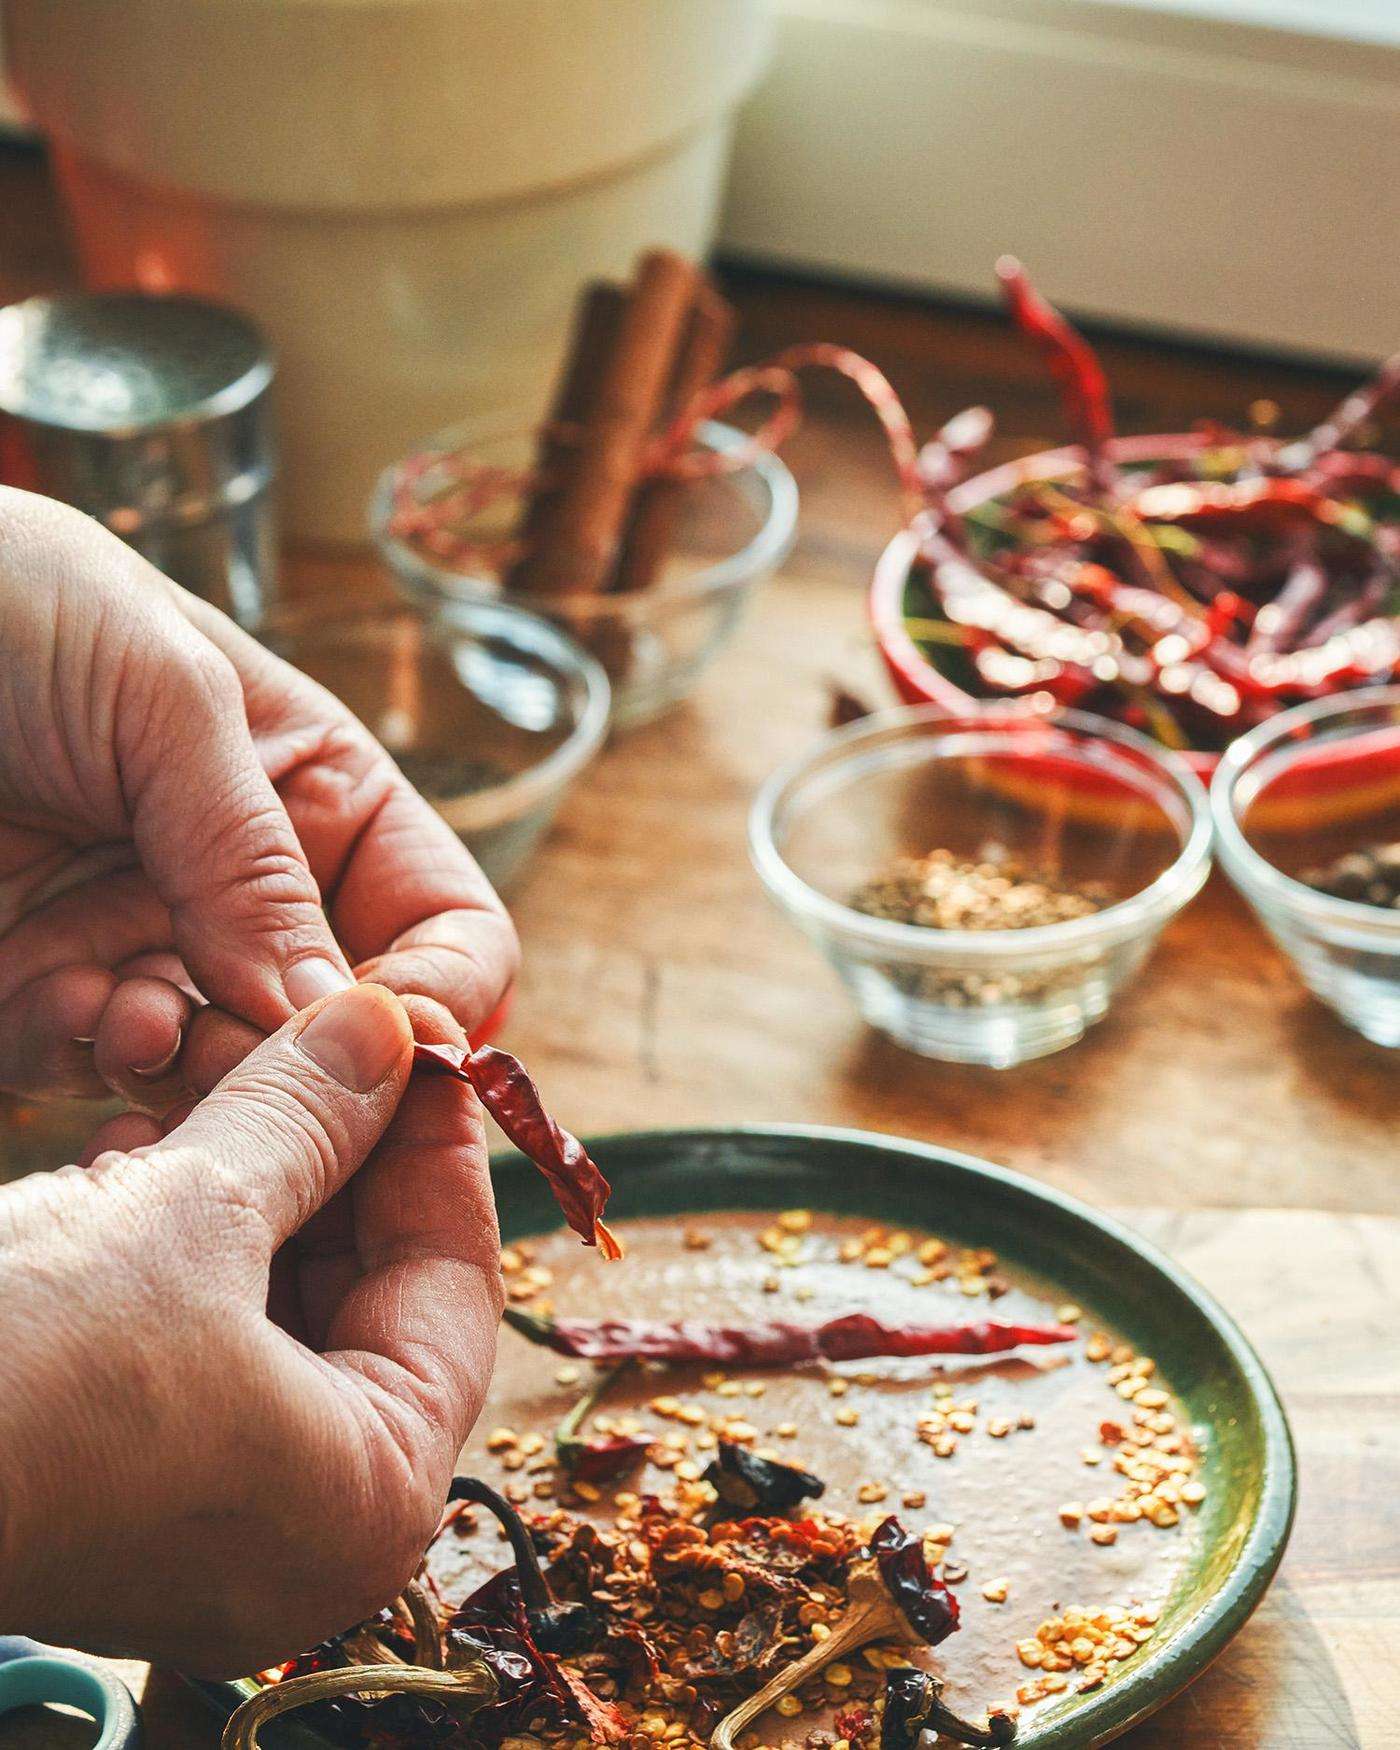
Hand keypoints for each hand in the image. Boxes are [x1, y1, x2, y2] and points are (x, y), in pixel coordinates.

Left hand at [0, 487, 518, 1109]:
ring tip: (127, 1016)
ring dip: (192, 1069)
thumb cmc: (6, 604)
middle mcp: (246, 888)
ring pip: (231, 1076)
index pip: (442, 926)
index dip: (441, 994)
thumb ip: (256, 860)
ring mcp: (146, 948)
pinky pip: (105, 1076)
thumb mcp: (164, 692)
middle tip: (243, 1057)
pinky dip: (93, 1063)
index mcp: (315, 796)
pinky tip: (61, 1003)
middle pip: (340, 1031)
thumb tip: (341, 1020)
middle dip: (305, 1061)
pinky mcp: (46, 995)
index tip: (403, 1049)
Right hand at [0, 983, 501, 1674]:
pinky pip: (199, 1337)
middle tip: (315, 1038)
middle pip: (369, 1287)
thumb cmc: (14, 1380)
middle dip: (332, 1151)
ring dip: (250, 1179)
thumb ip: (305, 1115)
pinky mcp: (126, 1475)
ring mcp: (210, 1511)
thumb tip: (385, 1022)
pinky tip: (137, 1153)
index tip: (416, 1037)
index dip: (434, 1141)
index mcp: (369, 1496)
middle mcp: (308, 1527)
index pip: (455, 1281)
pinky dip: (182, 1241)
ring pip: (278, 1300)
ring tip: (216, 1076)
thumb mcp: (186, 1215)